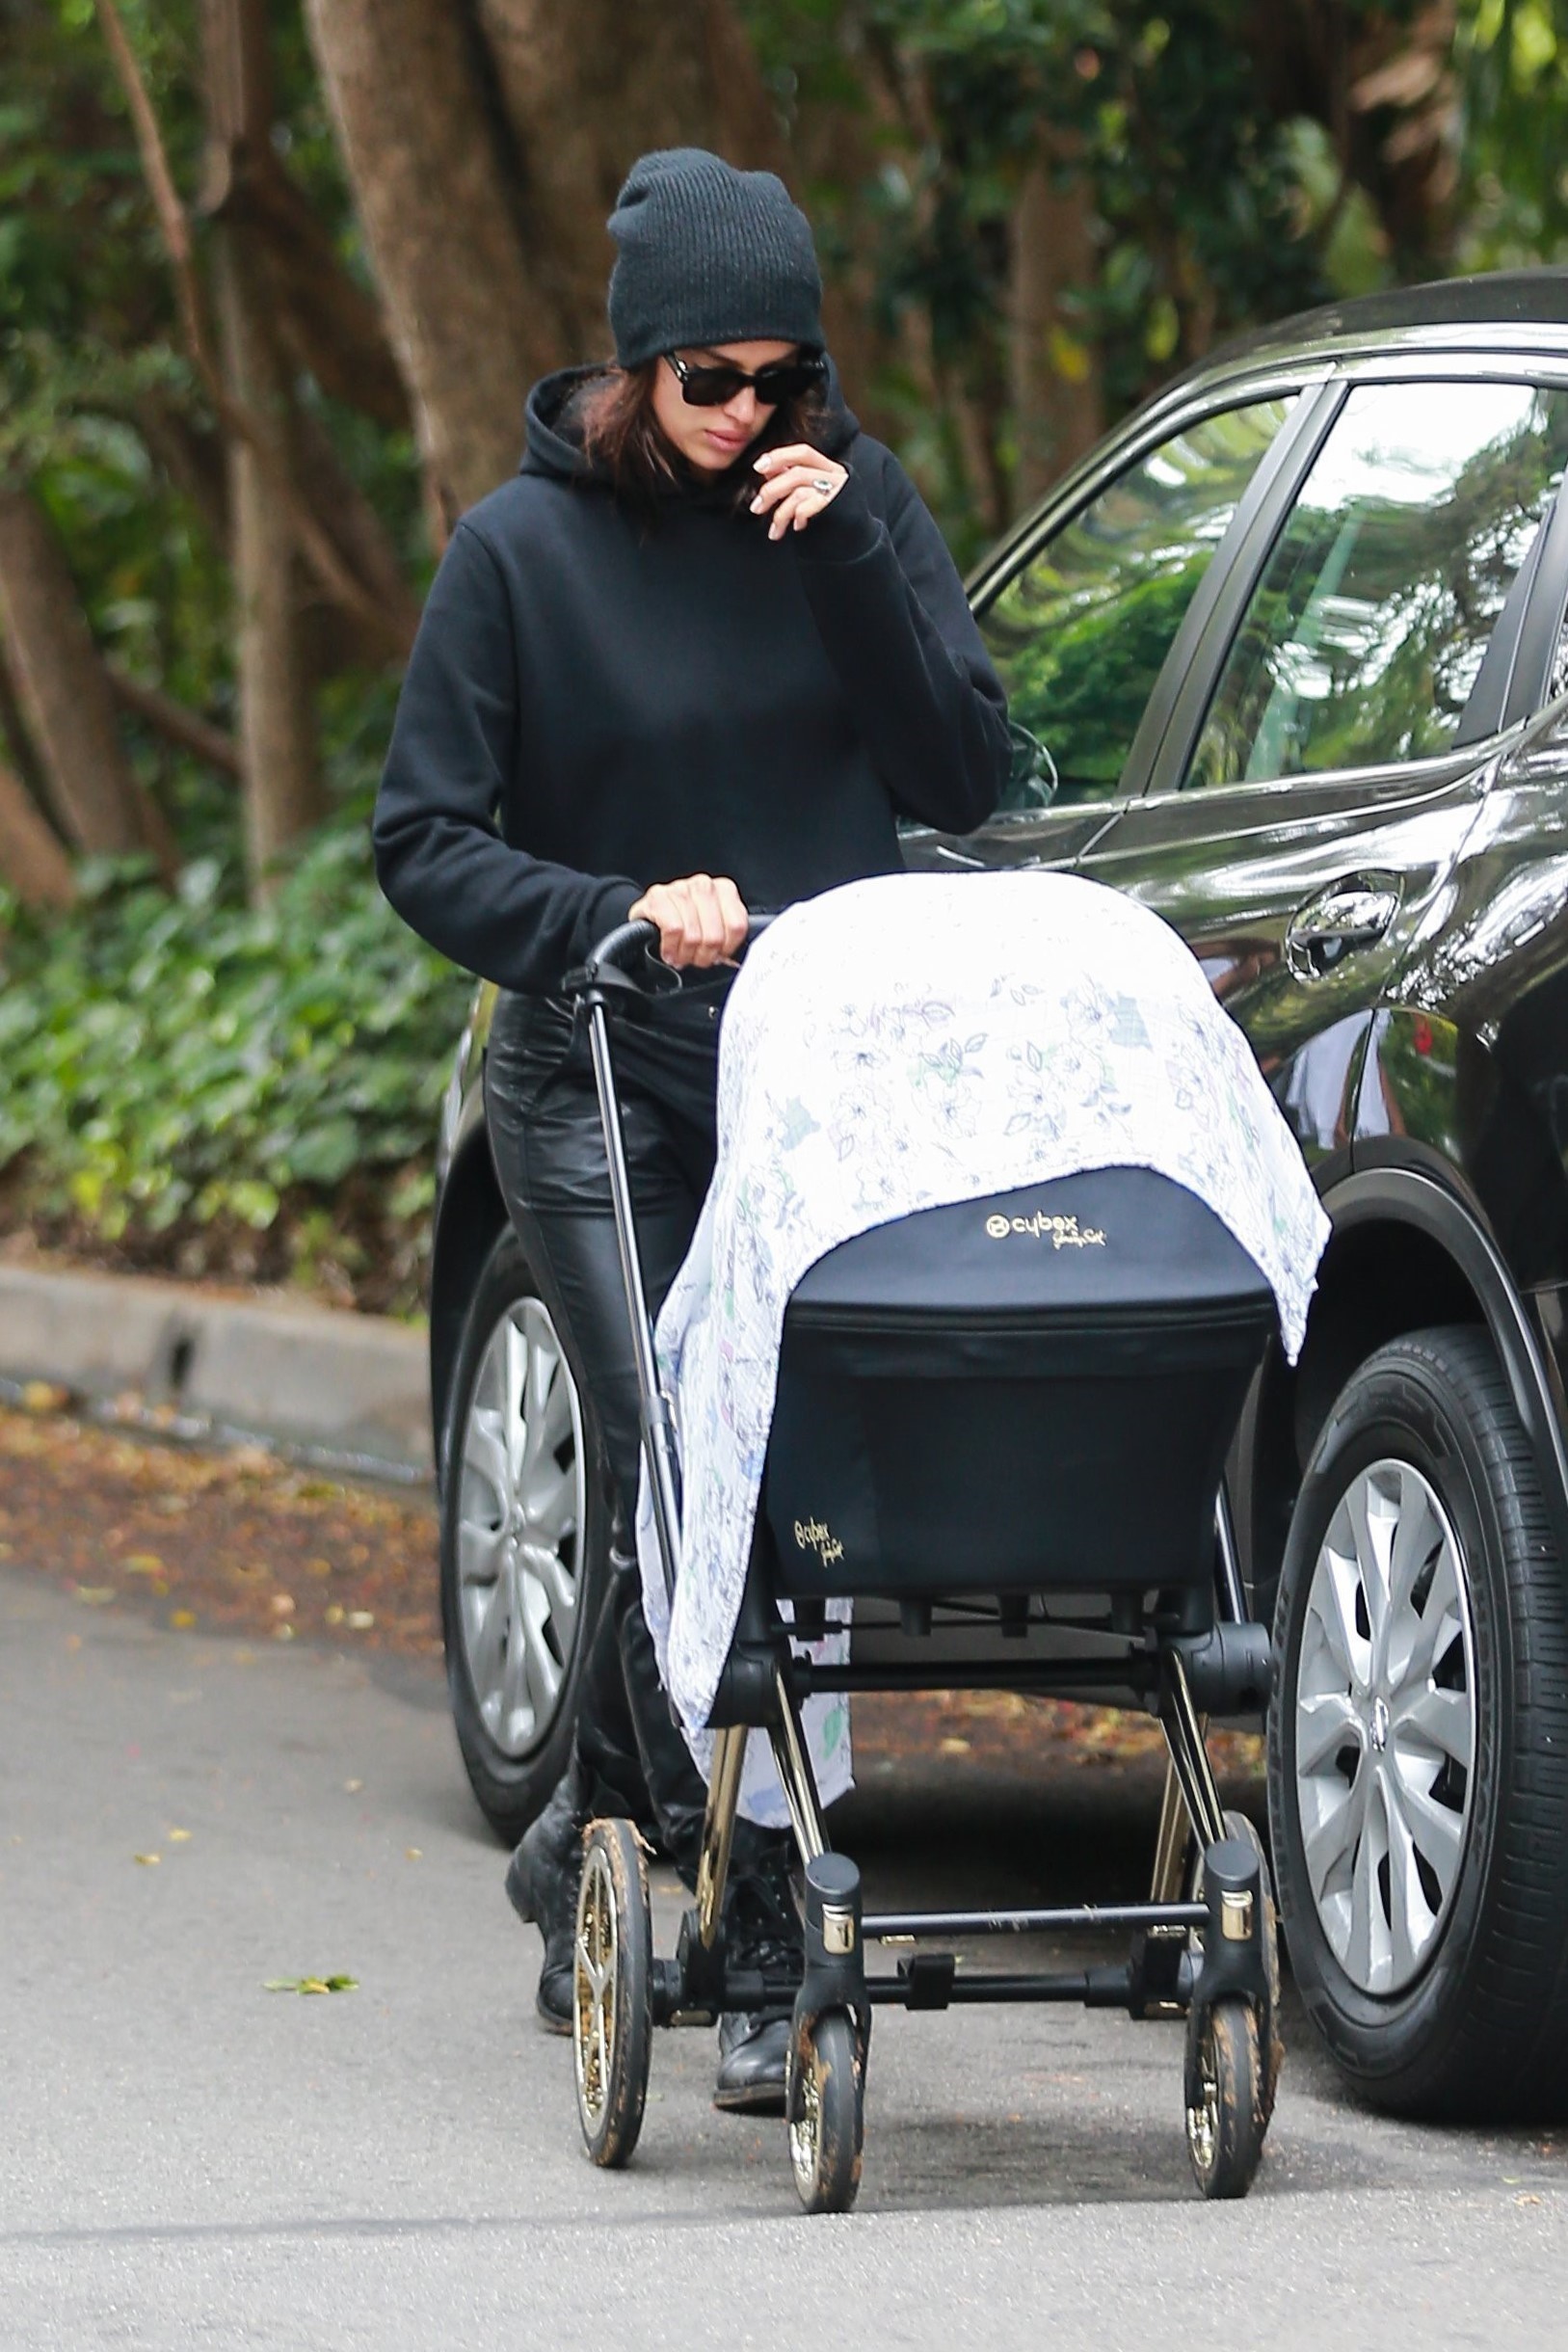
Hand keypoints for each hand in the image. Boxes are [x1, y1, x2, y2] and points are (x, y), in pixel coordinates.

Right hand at [627, 874, 748, 969]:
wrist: (648, 918)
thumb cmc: (683, 925)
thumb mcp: (713, 928)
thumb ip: (727, 936)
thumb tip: (733, 960)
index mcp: (724, 890)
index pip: (737, 927)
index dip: (725, 950)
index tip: (716, 955)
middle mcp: (703, 885)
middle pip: (714, 935)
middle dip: (703, 956)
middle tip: (694, 959)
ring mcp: (680, 888)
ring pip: (694, 935)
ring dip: (685, 954)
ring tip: (680, 956)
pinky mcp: (658, 898)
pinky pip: (673, 930)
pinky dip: (671, 947)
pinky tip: (668, 950)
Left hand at [750, 445, 847, 539]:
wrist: (857, 545)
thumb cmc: (832, 521)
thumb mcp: (814, 495)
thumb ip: (796, 481)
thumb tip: (769, 471)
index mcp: (830, 469)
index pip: (802, 453)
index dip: (779, 456)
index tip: (758, 467)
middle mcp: (836, 477)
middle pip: (796, 473)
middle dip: (771, 490)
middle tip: (756, 507)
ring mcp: (837, 492)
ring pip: (798, 492)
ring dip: (779, 513)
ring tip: (775, 529)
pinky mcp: (835, 509)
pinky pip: (805, 509)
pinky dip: (795, 518)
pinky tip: (796, 528)